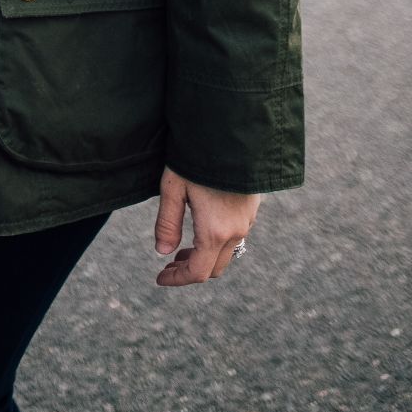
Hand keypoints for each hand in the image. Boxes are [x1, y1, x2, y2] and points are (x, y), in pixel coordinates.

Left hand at [154, 168, 260, 285]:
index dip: (177, 279)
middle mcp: (235, 231)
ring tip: (182, 248)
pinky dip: (217, 243)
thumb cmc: (197, 157)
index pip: (197, 272)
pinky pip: (236, 237)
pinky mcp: (251, 209)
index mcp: (215, 231)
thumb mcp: (173, 187)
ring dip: (205, 257)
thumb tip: (162, 252)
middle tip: (169, 264)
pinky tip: (203, 228)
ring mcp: (247, 221)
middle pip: (214, 268)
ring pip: (227, 254)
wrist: (232, 132)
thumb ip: (167, 222)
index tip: (160, 278)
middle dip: (190, 270)